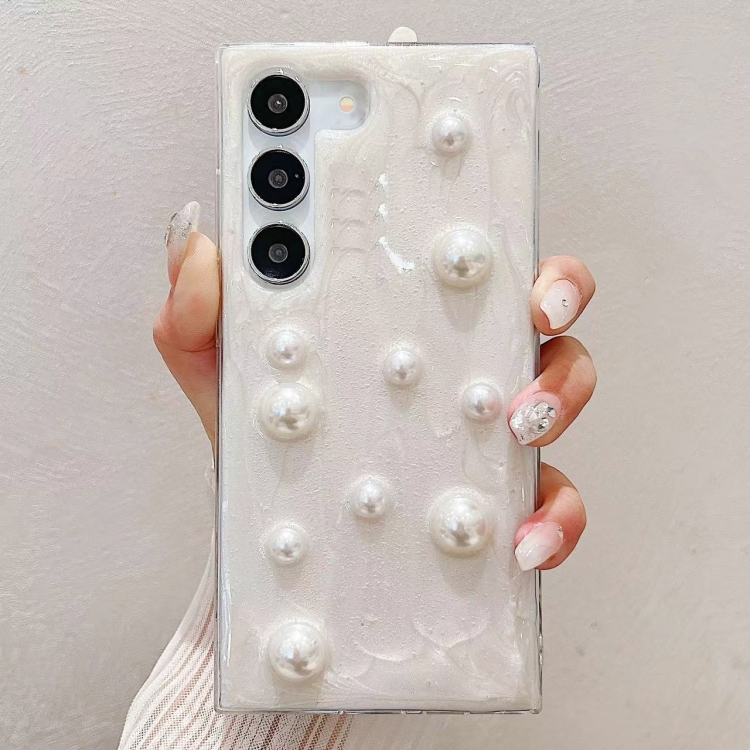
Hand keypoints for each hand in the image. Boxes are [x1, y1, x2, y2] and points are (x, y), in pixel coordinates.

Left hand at [154, 202, 595, 570]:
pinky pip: (550, 500)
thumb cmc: (262, 439)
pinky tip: (523, 538)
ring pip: (562, 389)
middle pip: (538, 306)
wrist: (277, 537)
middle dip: (556, 294)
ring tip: (523, 425)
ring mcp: (483, 429)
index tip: (487, 223)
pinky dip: (553, 515)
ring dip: (560, 398)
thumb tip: (195, 244)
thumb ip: (198, 313)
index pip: (460, 254)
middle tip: (534, 311)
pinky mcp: (494, 499)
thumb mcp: (220, 374)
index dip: (486, 224)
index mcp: (402, 318)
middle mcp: (457, 363)